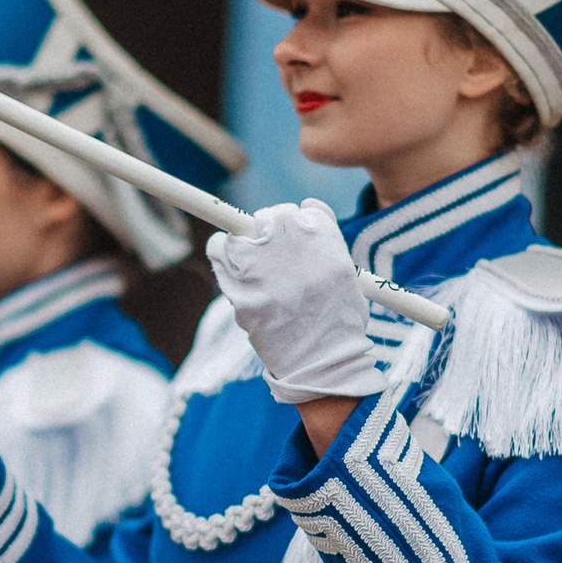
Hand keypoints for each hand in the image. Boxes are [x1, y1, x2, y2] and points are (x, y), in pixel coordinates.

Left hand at [207, 200, 382, 406]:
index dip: (296, 229)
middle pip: (270, 216)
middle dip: (270, 233)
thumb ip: (327, 233)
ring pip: (240, 228)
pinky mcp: (236, 283)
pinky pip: (217, 248)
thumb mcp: (344, 271)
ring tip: (255, 268)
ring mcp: (260, 261)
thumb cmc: (335, 320)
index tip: (294, 246)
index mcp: (323, 238)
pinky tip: (234, 271)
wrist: (320, 361)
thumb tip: (309, 200)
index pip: (303, 211)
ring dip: (244, 242)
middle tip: (274, 261)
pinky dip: (221, 254)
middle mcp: (290, 242)